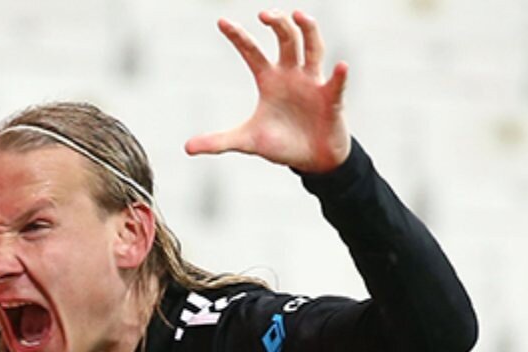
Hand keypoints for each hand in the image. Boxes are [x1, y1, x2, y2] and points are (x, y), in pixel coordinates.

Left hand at [186, 10, 349, 173]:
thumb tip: (186, 148)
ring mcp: (313, 84)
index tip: (221, 21)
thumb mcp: (247, 142)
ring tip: (299, 16)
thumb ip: (218, 142)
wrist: (312, 161)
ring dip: (308, 32)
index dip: (238, 36)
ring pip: (312, 49)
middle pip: (285, 40)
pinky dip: (339, 75)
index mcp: (269, 80)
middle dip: (276, 25)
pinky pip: (336, 84)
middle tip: (264, 15)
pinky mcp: (331, 99)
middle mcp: (292, 75)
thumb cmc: (282, 144)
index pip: (251, 52)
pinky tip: (340, 66)